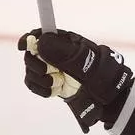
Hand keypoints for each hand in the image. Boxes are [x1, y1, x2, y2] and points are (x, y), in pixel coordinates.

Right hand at [18, 28, 132, 132]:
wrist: (111, 99)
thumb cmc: (103, 77)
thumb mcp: (86, 62)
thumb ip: (64, 53)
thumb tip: (40, 42)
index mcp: (66, 43)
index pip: (42, 34)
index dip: (30, 38)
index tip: (24, 46)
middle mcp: (57, 55)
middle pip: (32, 53)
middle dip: (34, 62)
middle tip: (46, 71)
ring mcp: (54, 69)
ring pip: (31, 69)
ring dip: (38, 77)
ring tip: (54, 84)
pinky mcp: (51, 84)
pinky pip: (34, 83)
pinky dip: (39, 88)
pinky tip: (51, 91)